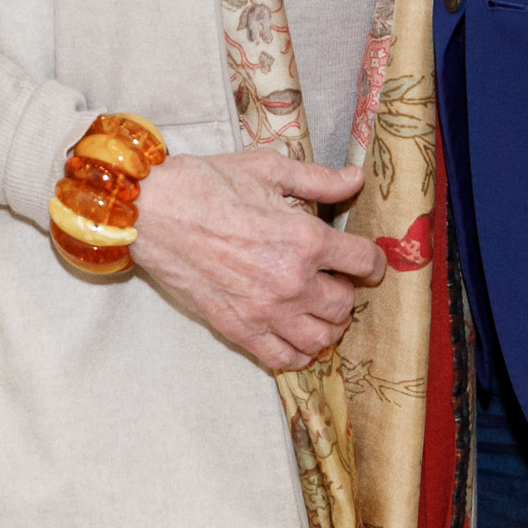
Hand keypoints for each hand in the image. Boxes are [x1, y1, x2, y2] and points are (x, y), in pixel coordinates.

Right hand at [126, 150, 386, 371]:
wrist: (154, 211)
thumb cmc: (209, 184)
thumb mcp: (268, 169)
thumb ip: (318, 179)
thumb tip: (355, 179)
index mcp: (305, 239)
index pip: (364, 262)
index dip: (373, 261)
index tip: (365, 260)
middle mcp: (291, 282)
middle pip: (345, 306)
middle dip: (345, 292)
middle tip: (332, 279)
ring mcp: (265, 312)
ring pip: (320, 339)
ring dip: (326, 326)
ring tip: (315, 308)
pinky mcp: (238, 329)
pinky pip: (283, 359)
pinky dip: (296, 353)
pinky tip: (293, 334)